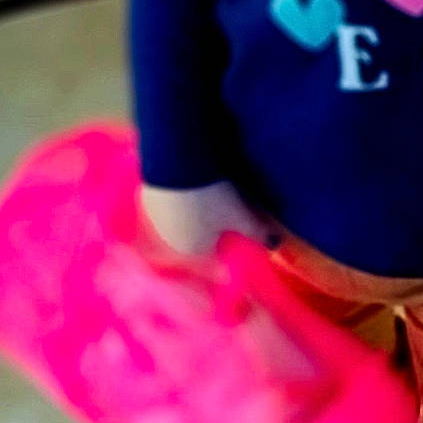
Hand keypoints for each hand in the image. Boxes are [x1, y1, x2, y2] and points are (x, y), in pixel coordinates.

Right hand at [140, 180, 280, 258]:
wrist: (175, 163)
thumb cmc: (212, 197)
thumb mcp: (240, 214)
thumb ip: (258, 232)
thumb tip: (276, 245)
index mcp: (194, 252)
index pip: (214, 259)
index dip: (228, 249)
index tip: (237, 235)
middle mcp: (171, 243)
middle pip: (196, 241)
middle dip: (210, 232)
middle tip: (224, 211)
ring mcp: (156, 221)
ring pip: (179, 224)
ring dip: (192, 215)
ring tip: (206, 194)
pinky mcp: (146, 199)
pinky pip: (168, 206)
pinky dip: (178, 200)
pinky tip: (187, 186)